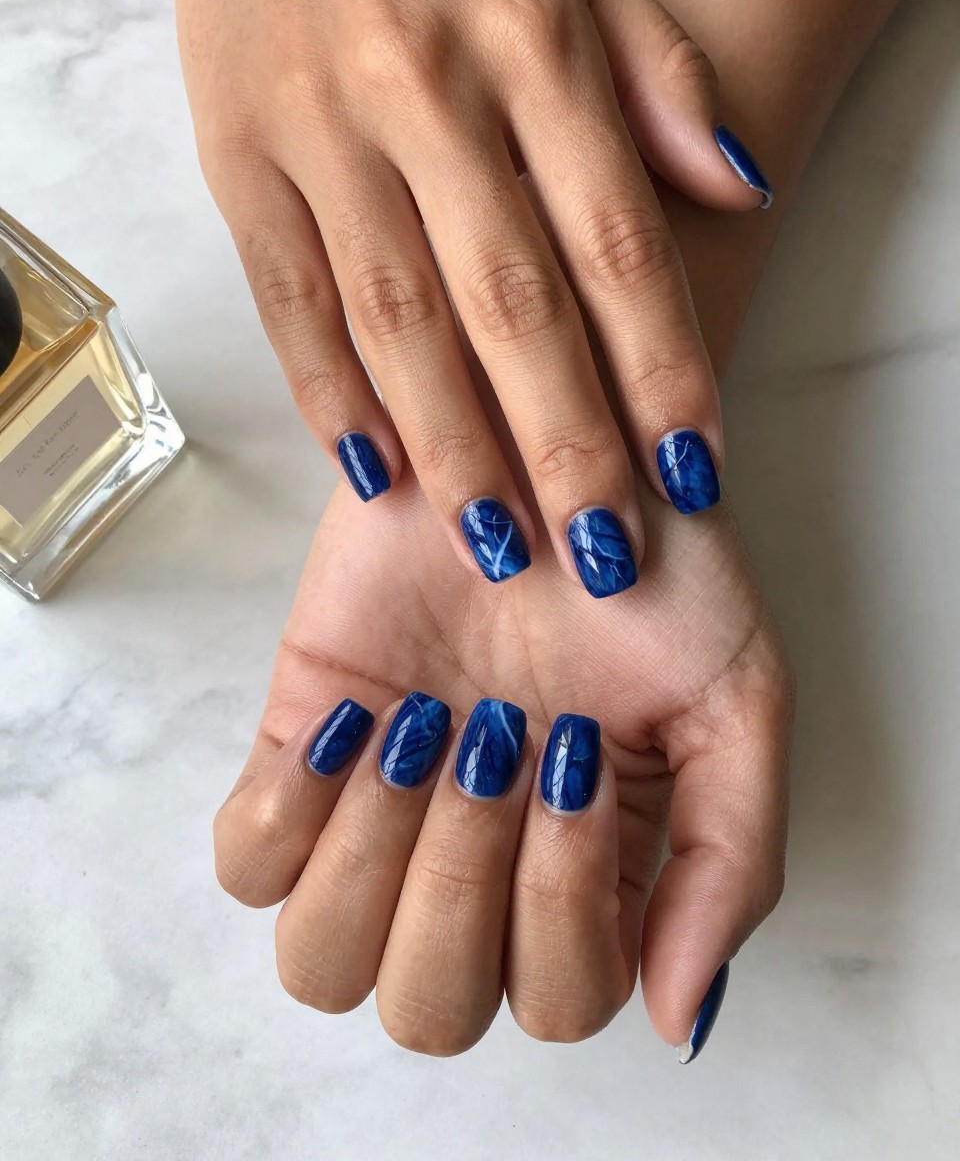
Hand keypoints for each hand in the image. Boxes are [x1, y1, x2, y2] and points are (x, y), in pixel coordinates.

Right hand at [128, 0, 770, 589]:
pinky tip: (374, 476)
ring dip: (453, 445)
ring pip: (399, 319)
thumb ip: (666, 76)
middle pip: (511, 303)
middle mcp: (430, 96)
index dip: (660, 366)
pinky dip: (329, 394)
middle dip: (565, 441)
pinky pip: (288, 299)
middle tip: (601, 553)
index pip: (616, 240)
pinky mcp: (243, 166)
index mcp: (534, 46)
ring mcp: (326, 135)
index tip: (693, 471)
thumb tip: (741, 189)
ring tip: (499, 544)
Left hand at [213, 472, 791, 1055]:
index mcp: (590, 879)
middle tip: (495, 738)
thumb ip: (732, 861)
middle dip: (463, 883)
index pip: (561, 1001)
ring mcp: (380, 817)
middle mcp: (478, 870)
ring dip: (375, 858)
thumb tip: (679, 1020)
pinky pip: (246, 864)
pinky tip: (354, 722)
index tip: (571, 748)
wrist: (546, 442)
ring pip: (323, 963)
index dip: (561, 903)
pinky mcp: (295, 750)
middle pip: (428, 1007)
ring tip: (420, 734)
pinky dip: (292, 812)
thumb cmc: (646, 561)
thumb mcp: (736, 698)